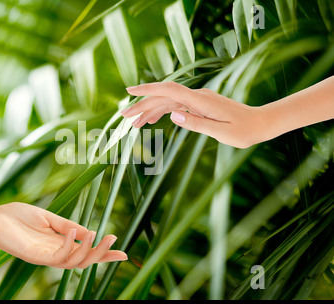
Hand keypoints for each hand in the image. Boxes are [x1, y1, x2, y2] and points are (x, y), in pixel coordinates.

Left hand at [0, 202, 127, 268]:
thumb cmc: (18, 217)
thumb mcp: (48, 218)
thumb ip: (67, 226)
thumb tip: (89, 231)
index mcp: (59, 244)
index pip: (86, 252)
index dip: (104, 253)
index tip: (124, 252)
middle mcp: (54, 254)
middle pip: (85, 261)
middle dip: (103, 254)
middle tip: (117, 242)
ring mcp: (45, 257)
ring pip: (75, 262)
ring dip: (90, 250)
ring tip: (101, 235)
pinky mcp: (35, 256)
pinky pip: (58, 256)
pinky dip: (70, 245)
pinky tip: (76, 231)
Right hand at [121, 81, 264, 148]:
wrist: (261, 123)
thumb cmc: (244, 131)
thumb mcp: (222, 132)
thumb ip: (197, 123)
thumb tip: (172, 115)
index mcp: (201, 101)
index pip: (169, 90)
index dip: (148, 90)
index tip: (130, 91)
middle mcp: (198, 96)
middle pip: (164, 97)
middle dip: (143, 105)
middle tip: (125, 118)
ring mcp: (199, 100)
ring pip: (169, 102)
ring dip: (151, 110)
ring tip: (135, 123)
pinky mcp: (200, 105)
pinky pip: (177, 106)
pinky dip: (163, 111)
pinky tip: (154, 119)